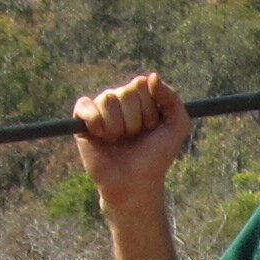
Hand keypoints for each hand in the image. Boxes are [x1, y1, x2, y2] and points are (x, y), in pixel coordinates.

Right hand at [71, 73, 187, 201]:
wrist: (134, 183)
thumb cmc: (156, 156)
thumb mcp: (177, 126)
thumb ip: (172, 98)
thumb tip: (152, 76)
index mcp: (141, 96)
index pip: (142, 84)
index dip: (149, 109)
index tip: (152, 127)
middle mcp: (120, 98)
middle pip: (125, 92)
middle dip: (134, 121)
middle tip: (134, 137)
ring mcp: (101, 109)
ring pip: (107, 100)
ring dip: (117, 127)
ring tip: (118, 141)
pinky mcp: (82, 120)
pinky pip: (85, 106)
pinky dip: (96, 123)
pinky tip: (101, 137)